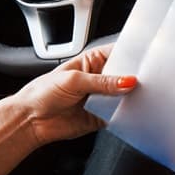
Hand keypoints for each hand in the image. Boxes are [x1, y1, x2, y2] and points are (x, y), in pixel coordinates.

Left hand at [14, 45, 136, 145]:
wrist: (31, 120)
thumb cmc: (42, 93)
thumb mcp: (74, 81)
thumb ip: (102, 82)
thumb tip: (127, 81)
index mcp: (93, 61)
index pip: (119, 53)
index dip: (132, 56)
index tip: (144, 62)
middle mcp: (100, 78)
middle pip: (126, 76)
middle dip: (135, 79)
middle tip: (141, 82)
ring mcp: (103, 98)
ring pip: (126, 96)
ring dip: (131, 98)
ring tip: (135, 97)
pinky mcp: (103, 116)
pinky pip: (120, 115)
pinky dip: (126, 115)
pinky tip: (128, 112)